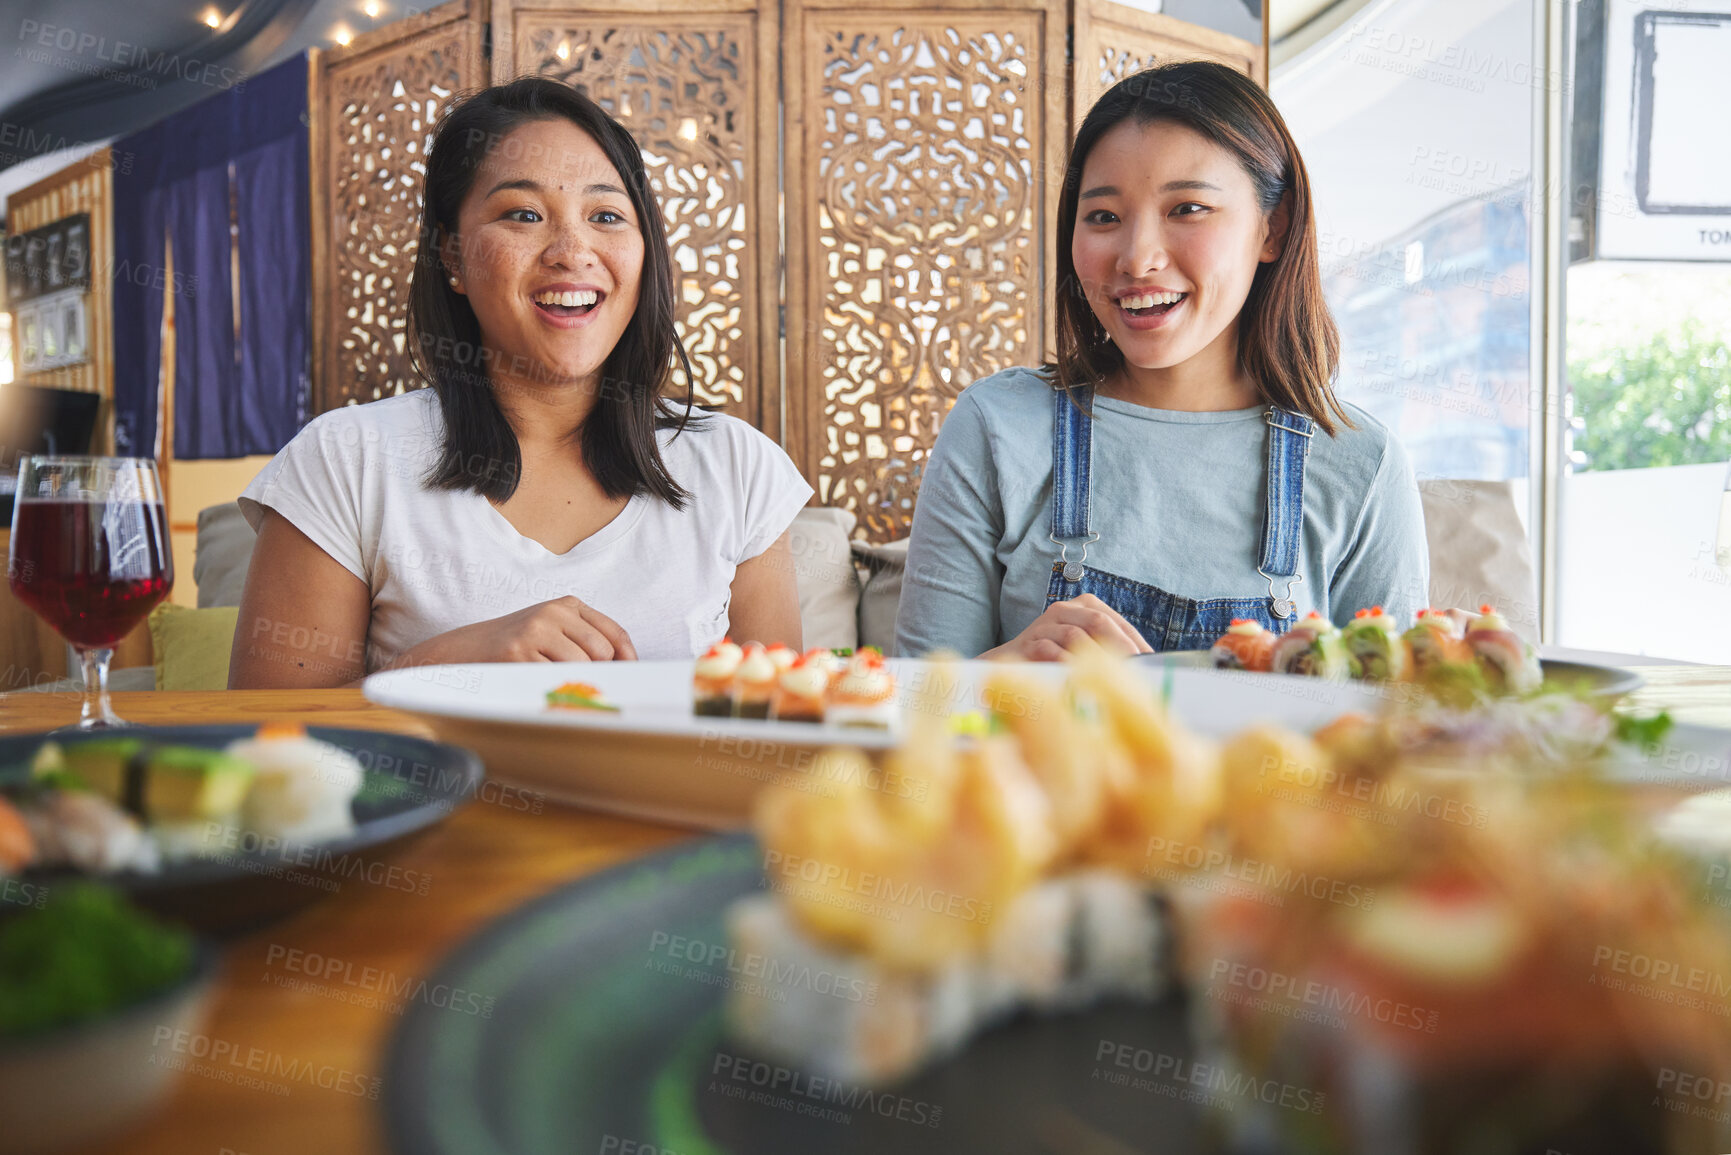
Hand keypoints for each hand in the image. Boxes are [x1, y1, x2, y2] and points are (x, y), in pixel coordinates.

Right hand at [397, 596, 637, 664]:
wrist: (463, 650)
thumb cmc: (515, 644)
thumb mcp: (552, 631)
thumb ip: (585, 642)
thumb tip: (624, 669)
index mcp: (567, 605)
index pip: (614, 632)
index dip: (627, 658)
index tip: (631, 676)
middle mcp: (553, 613)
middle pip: (602, 651)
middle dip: (599, 673)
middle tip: (582, 684)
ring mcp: (535, 631)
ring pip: (581, 666)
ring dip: (573, 682)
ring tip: (551, 681)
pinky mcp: (519, 653)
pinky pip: (554, 678)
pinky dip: (552, 688)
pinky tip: (536, 683)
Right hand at [982, 594, 1151, 661]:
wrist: (1012, 663)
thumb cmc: (1057, 656)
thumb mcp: (1087, 646)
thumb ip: (1111, 649)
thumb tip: (1149, 666)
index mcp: (1085, 605)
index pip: (1118, 621)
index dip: (1137, 642)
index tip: (1154, 663)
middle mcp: (1065, 609)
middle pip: (1099, 622)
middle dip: (1121, 646)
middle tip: (1136, 669)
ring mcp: (1045, 624)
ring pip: (1076, 635)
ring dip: (1096, 658)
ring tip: (1112, 677)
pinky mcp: (1028, 642)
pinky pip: (1050, 651)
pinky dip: (1067, 664)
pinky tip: (1080, 678)